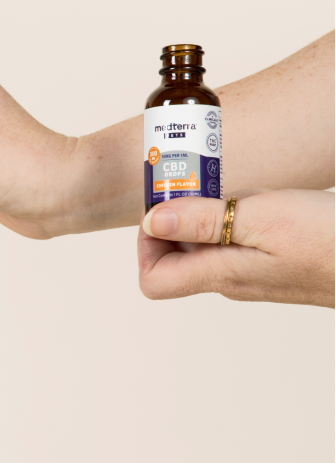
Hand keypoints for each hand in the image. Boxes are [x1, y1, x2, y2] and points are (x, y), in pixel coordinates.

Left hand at [138, 189, 334, 307]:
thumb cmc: (330, 242)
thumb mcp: (260, 220)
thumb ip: (201, 221)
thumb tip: (150, 222)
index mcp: (219, 275)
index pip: (153, 280)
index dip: (145, 245)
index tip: (164, 207)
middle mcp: (230, 280)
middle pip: (175, 258)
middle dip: (174, 218)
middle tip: (191, 182)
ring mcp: (253, 273)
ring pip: (207, 245)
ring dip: (205, 212)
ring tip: (224, 184)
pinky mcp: (275, 261)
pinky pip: (236, 240)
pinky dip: (234, 215)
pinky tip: (256, 195)